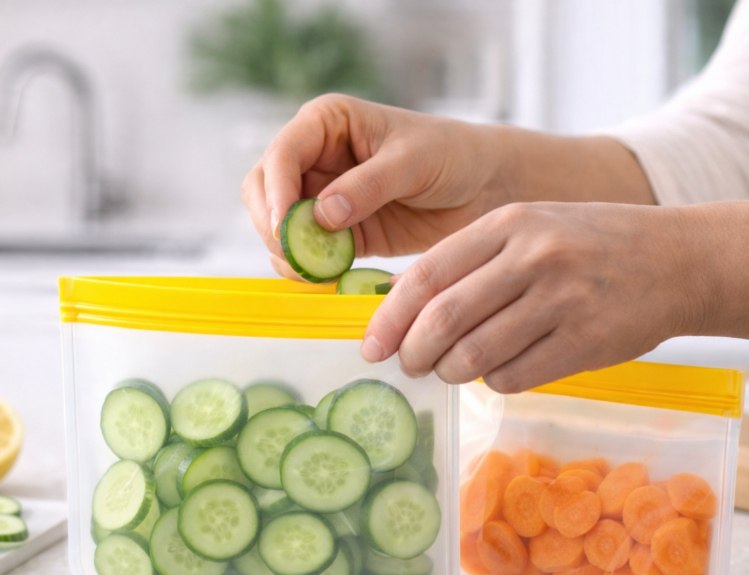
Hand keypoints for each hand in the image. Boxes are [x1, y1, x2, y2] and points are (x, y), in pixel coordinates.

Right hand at [241, 94, 511, 278]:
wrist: (484, 188)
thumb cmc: (453, 155)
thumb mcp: (414, 162)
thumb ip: (368, 185)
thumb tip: (321, 214)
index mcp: (327, 122)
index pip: (283, 154)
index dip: (276, 191)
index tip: (285, 225)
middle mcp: (315, 156)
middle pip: (264, 190)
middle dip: (272, 224)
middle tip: (294, 255)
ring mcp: (321, 195)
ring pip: (277, 224)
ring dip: (285, 249)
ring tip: (312, 270)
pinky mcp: (335, 231)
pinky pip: (304, 251)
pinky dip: (305, 267)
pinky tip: (323, 277)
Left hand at [362, 202, 706, 392]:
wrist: (680, 259)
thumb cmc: (587, 246)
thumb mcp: (529, 228)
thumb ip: (470, 261)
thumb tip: (401, 309)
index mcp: (508, 222)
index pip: (427, 275)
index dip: (390, 317)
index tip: (371, 345)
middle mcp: (533, 256)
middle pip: (444, 319)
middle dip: (412, 352)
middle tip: (407, 366)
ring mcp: (562, 299)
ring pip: (474, 354)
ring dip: (450, 372)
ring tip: (449, 370)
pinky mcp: (586, 341)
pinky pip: (513, 376)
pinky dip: (492, 382)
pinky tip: (497, 372)